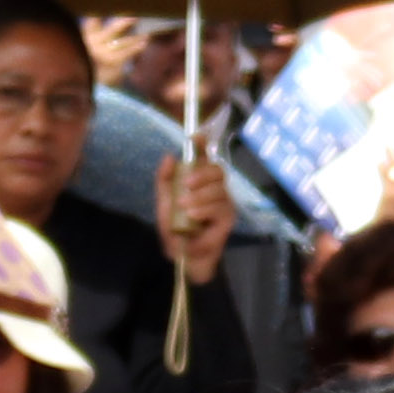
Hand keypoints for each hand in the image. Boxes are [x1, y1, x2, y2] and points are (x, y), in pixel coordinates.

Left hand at [155, 147, 231, 281]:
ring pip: (218, 189)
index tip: (195, 136)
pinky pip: (220, 207)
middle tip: (186, 184)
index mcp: (199, 180)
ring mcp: (224, 202)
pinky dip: (205, 210)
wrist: (182, 255)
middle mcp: (215, 188)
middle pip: (217, 170)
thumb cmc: (175, 228)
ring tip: (184, 208)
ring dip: (199, 197)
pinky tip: (193, 215)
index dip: (202, 144)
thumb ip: (165, 179)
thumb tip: (169, 156)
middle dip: (201, 174)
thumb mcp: (164, 202)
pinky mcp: (229, 218)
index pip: (205, 157)